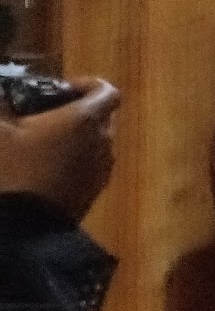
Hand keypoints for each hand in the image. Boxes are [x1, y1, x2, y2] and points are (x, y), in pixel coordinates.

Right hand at [0, 78, 120, 221]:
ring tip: (41, 140)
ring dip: (77, 135)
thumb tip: (6, 95)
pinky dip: (77, 157)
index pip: (107, 91)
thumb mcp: (0, 131)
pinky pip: (92, 164)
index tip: (61, 89)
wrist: (24, 227)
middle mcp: (104, 142)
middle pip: (103, 116)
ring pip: (98, 141)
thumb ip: (5, 105)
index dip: (87, 84)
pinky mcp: (95, 191)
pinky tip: (46, 164)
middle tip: (45, 114)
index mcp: (85, 120)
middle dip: (78, 110)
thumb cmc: (12, 170)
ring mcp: (102, 169)